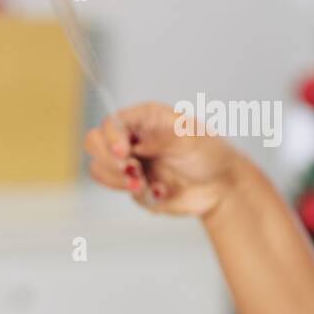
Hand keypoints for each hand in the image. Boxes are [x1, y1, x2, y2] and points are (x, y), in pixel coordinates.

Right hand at [85, 101, 249, 218]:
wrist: (220, 187)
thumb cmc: (209, 154)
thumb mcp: (190, 139)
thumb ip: (162, 138)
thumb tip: (137, 144)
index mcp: (143, 119)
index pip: (110, 122)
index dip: (111, 137)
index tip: (124, 152)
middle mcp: (130, 138)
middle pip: (94, 142)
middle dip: (109, 160)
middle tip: (132, 171)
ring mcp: (128, 162)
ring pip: (99, 169)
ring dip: (119, 180)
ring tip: (145, 185)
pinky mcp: (131, 185)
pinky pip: (118, 190)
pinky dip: (137, 193)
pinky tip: (160, 191)